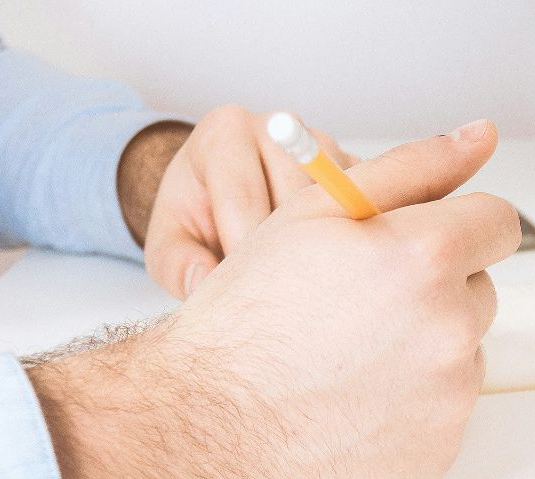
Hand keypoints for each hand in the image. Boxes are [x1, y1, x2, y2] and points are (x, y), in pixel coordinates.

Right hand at [30, 121, 519, 478]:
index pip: (497, 222)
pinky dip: (410, 407)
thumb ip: (411, 168)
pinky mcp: (440, 450)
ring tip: (346, 359)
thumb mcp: (315, 214)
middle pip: (479, 290)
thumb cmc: (247, 320)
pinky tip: (350, 403)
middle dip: (433, 290)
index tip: (423, 242)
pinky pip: (444, 413)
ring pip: (461, 353)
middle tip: (358, 306)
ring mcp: (449, 397)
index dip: (456, 227)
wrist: (206, 428)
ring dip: (423, 349)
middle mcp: (450, 328)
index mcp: (425, 257)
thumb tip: (479, 137)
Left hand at [137, 105, 358, 299]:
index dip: (244, 254)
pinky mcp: (355, 165)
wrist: (221, 196)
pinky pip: (367, 205)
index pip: (243, 196)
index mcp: (224, 132)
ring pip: (338, 203)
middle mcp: (278, 126)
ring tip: (305, 285)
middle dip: (287, 253)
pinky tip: (332, 269)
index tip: (243, 295)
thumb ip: (178, 264)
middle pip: (297, 198)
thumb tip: (205, 284)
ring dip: (325, 248)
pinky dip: (353, 240)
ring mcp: (322, 142)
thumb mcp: (167, 245)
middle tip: (278, 297)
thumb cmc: (195, 219)